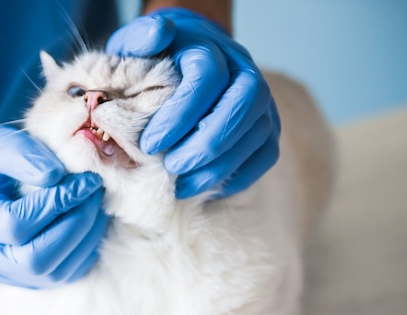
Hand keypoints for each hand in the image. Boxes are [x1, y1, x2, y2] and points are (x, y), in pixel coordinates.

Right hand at [0, 125, 107, 287]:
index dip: (56, 203)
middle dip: (75, 224)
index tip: (85, 179)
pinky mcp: (29, 279)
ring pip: (55, 272)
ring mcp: (6, 273)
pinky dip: (85, 248)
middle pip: (36, 259)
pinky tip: (90, 220)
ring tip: (96, 203)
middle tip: (94, 193)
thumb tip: (58, 177)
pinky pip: (64, 274)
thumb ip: (22, 155)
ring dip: (86, 237)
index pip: (15, 224)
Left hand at [106, 8, 280, 198]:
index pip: (207, 77)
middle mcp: (245, 72)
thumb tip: (158, 34)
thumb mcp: (138, 43)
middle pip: (243, 105)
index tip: (149, 144)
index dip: (180, 114)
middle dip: (207, 143)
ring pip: (257, 136)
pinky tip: (204, 189)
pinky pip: (265, 157)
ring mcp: (262, 102)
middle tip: (171, 167)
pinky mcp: (268, 130)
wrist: (186, 63)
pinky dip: (237, 177)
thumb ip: (140, 38)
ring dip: (219, 167)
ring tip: (181, 186)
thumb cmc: (156, 60)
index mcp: (213, 49)